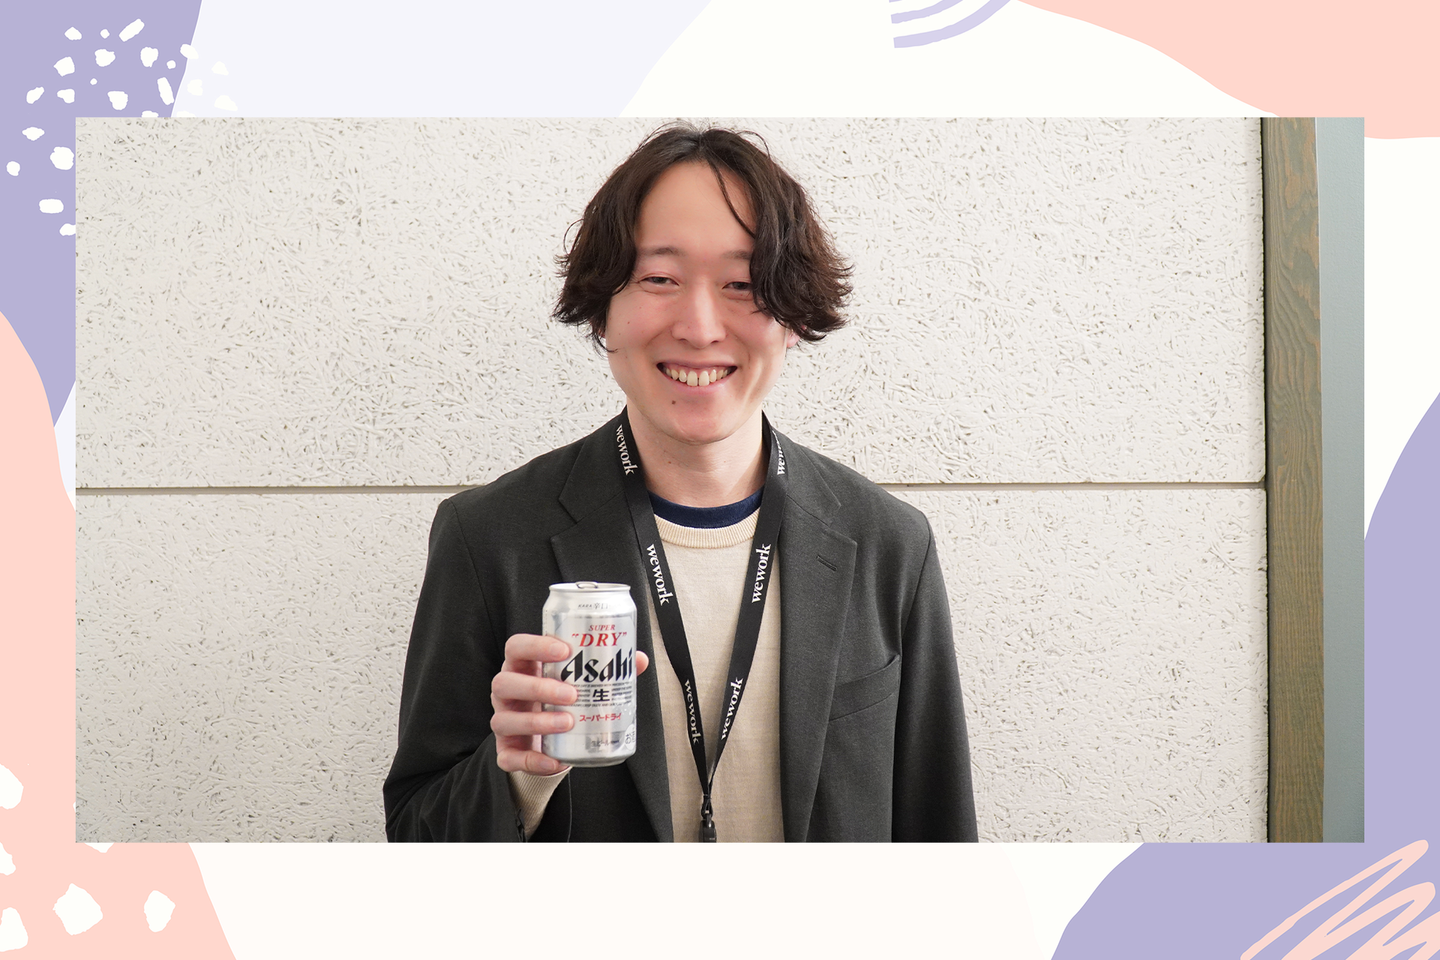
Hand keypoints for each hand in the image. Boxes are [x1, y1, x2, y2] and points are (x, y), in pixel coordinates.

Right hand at [491, 633, 649, 774]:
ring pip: (503, 720)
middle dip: (538, 687)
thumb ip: (605, 669)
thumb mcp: (577, 681)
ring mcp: (504, 721)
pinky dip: (532, 760)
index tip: (565, 650)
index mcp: (522, 667)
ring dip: (536, 722)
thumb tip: (639, 659)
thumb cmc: (561, 700)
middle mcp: (507, 693)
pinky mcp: (506, 751)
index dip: (535, 646)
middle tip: (572, 694)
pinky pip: (509, 758)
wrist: (550, 739)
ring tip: (568, 722)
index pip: (516, 647)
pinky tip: (554, 760)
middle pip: (505, 682)